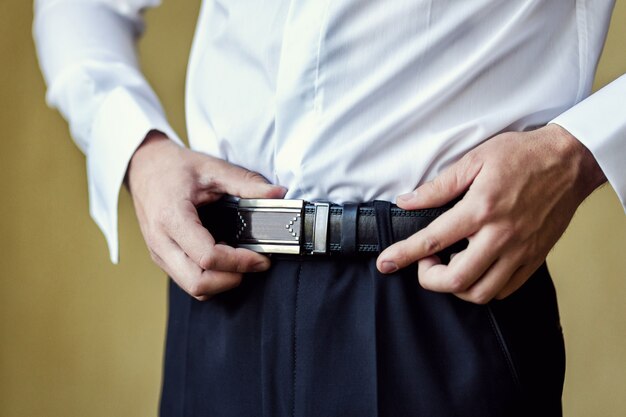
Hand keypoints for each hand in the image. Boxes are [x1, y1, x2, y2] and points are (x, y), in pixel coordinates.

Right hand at [127, 131, 286, 299]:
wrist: (143, 166)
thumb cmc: (174, 166)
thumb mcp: (212, 168)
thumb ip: (245, 183)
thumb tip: (278, 193)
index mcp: (172, 218)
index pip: (208, 257)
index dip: (239, 262)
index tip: (261, 257)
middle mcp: (161, 241)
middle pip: (198, 283)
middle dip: (231, 279)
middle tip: (255, 263)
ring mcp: (158, 252)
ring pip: (193, 287)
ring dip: (222, 282)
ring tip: (242, 262)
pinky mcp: (162, 257)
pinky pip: (187, 280)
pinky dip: (210, 278)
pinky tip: (226, 260)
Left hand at [376, 124, 605, 303]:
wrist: (570, 161)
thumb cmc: (522, 155)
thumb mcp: (475, 160)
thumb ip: (439, 186)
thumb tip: (407, 202)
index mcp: (481, 209)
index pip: (433, 241)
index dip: (403, 255)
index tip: (386, 263)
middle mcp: (501, 236)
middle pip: (457, 280)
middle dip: (429, 279)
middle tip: (426, 261)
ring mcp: (520, 251)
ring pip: (481, 292)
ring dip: (456, 287)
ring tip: (450, 265)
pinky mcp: (535, 258)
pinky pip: (505, 289)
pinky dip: (483, 286)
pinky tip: (475, 267)